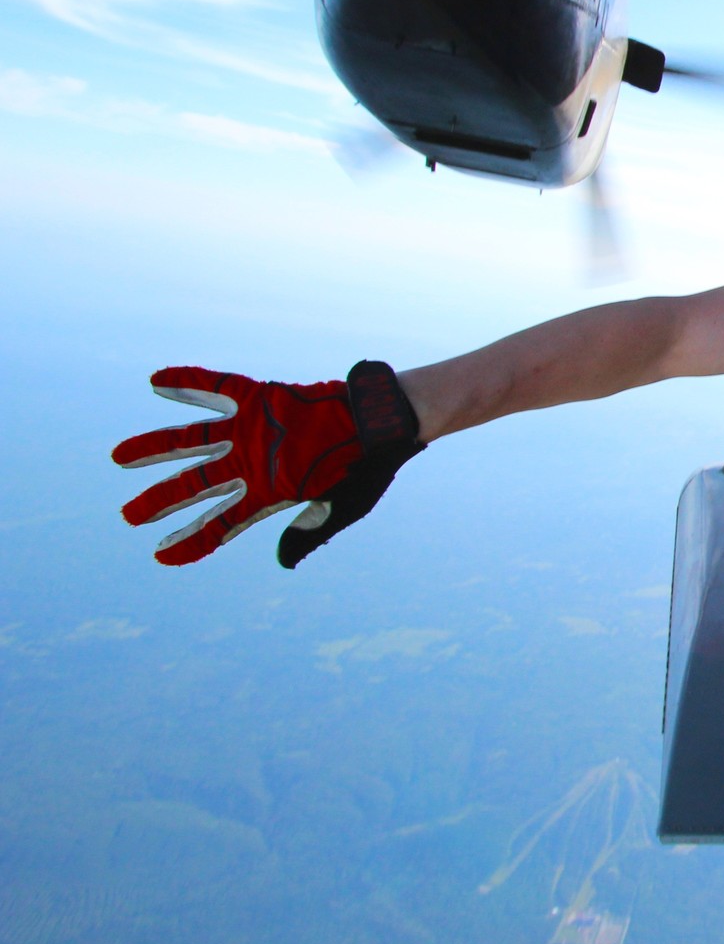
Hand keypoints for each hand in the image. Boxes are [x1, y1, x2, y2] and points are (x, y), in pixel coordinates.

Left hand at [111, 363, 421, 567]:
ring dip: (155, 447)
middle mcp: (250, 463)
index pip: (220, 524)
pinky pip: (215, 390)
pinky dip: (187, 383)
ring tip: (120, 456)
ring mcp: (251, 432)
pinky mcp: (259, 398)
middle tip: (128, 514)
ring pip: (191, 442)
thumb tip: (281, 562)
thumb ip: (307, 532)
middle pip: (194, 484)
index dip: (189, 541)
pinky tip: (156, 380)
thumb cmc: (366, 468)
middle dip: (159, 501)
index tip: (158, 555)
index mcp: (267, 493)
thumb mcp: (341, 508)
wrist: (383, 423)